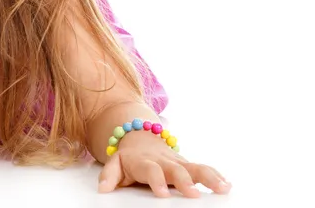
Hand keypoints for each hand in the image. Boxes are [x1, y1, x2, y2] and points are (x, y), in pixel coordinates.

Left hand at [97, 131, 231, 197]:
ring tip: (223, 188)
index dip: (156, 181)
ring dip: (209, 177)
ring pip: (195, 167)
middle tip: (193, 194)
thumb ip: (109, 175)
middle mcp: (164, 161)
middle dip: (185, 181)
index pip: (151, 170)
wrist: (139, 136)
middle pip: (176, 169)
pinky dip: (216, 175)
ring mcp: (178, 162)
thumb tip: (103, 189)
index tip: (162, 194)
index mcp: (145, 162)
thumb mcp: (115, 163)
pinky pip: (203, 169)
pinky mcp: (188, 165)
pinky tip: (227, 185)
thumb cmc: (129, 157)